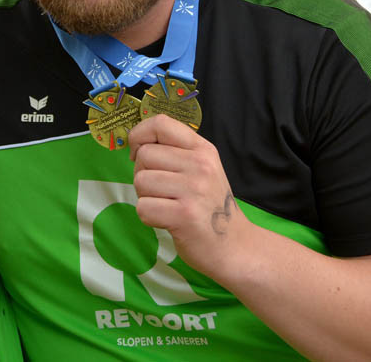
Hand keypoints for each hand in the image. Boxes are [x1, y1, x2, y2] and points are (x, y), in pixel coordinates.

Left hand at [128, 114, 243, 274]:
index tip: (137, 152)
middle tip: (161, 190)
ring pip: (140, 181)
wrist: (234, 245)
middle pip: (144, 155)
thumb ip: (175, 151)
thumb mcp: (202, 168)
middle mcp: (200, 165)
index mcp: (202, 149)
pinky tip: (167, 220)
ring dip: (145, 196)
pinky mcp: (184, 215)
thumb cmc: (209, 206)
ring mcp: (193, 190)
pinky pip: (143, 208)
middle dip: (142, 173)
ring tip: (166, 205)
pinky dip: (149, 217)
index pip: (161, 124)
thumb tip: (136, 143)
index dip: (139, 134)